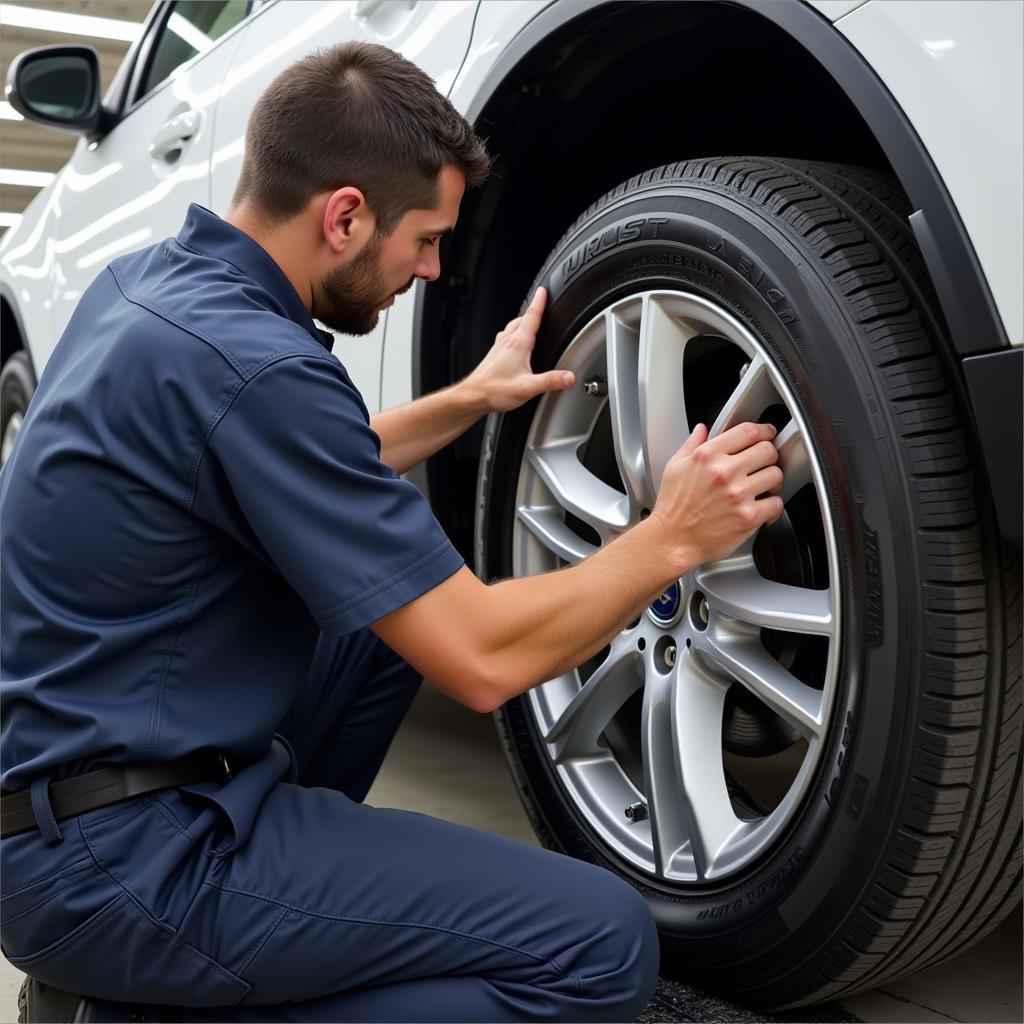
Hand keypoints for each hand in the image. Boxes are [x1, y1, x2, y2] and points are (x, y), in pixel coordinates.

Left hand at [462, 288, 575, 412]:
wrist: (472, 397)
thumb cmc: (494, 391)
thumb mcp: (527, 388)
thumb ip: (550, 381)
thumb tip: (569, 377)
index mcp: (518, 345)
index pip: (531, 317)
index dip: (539, 302)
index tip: (544, 290)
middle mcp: (507, 342)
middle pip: (522, 319)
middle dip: (533, 310)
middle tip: (541, 303)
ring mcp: (499, 348)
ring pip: (513, 327)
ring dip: (522, 321)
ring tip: (530, 319)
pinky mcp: (494, 355)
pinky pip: (506, 337)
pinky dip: (513, 332)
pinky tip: (514, 340)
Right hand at [649, 421, 784, 569]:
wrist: (672, 540)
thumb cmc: (672, 508)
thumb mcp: (674, 467)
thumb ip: (691, 445)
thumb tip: (702, 429)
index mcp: (707, 455)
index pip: (747, 431)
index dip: (763, 431)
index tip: (767, 434)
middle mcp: (724, 472)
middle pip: (767, 450)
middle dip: (768, 456)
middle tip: (764, 465)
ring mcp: (738, 494)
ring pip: (776, 475)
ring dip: (772, 481)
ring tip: (762, 487)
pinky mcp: (748, 516)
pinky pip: (776, 503)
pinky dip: (773, 506)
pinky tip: (763, 508)